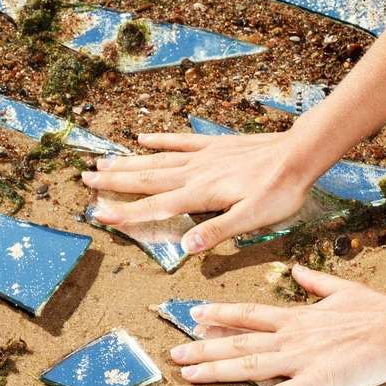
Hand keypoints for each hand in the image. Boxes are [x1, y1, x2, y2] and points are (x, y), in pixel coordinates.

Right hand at [81, 129, 317, 253]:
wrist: (299, 154)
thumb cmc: (279, 190)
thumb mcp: (253, 219)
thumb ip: (218, 230)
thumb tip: (186, 247)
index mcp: (201, 194)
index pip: (155, 206)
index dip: (126, 212)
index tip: (98, 213)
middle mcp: (195, 172)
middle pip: (147, 179)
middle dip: (115, 182)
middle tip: (86, 179)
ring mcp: (203, 156)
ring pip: (157, 160)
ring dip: (128, 162)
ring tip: (102, 161)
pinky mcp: (215, 145)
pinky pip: (180, 141)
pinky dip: (160, 140)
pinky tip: (142, 138)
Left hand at [170, 264, 385, 385]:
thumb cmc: (376, 309)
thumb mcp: (341, 288)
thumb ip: (314, 281)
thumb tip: (295, 270)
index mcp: (296, 316)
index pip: (248, 314)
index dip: (219, 315)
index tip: (195, 314)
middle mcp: (290, 336)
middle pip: (238, 340)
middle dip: (203, 346)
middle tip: (174, 350)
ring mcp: (300, 358)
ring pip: (248, 364)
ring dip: (215, 370)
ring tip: (186, 374)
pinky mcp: (316, 381)